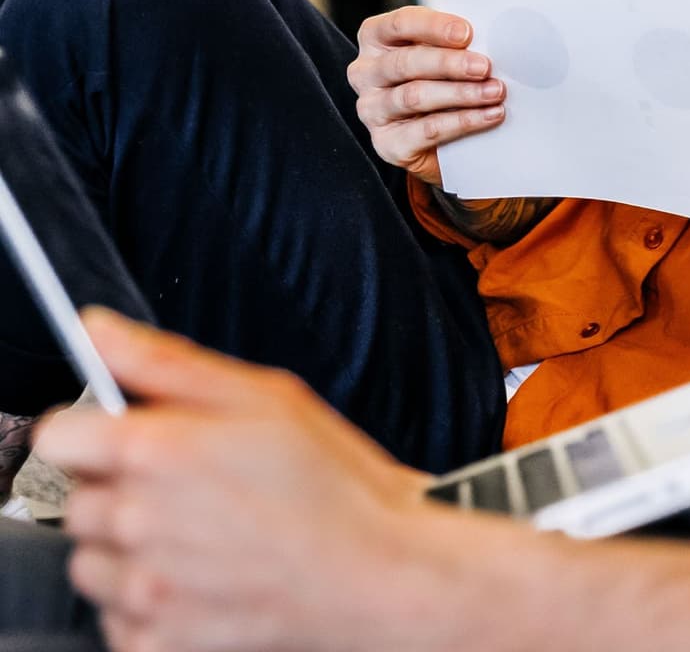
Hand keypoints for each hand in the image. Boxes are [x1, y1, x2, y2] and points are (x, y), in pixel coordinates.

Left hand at [38, 313, 462, 651]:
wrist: (373, 570)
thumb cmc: (332, 482)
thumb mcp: (264, 393)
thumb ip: (166, 362)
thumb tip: (97, 330)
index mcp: (156, 453)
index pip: (56, 436)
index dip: (88, 427)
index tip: (118, 432)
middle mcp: (136, 524)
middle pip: (76, 499)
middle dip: (120, 487)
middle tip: (189, 482)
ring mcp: (142, 591)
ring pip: (90, 561)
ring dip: (127, 547)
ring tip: (197, 532)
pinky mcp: (153, 643)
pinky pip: (113, 619)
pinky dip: (144, 602)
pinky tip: (197, 577)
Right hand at [348, 7, 503, 186]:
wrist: (440, 135)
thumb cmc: (441, 76)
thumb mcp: (443, 49)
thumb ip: (456, 39)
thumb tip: (493, 34)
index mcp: (376, 37)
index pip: (399, 24)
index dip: (434, 27)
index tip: (467, 33)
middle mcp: (366, 73)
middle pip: (406, 62)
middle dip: (450, 64)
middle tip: (485, 66)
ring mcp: (372, 110)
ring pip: (415, 96)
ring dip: (461, 93)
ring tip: (494, 92)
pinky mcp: (386, 143)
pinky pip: (426, 130)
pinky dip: (463, 122)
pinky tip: (489, 115)